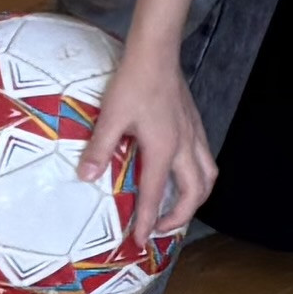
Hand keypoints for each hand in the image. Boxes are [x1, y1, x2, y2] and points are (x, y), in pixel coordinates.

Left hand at [88, 51, 217, 248]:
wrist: (156, 53)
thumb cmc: (133, 82)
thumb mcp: (110, 117)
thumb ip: (99, 149)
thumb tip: (84, 178)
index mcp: (164, 148)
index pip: (157, 194)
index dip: (148, 221)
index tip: (140, 241)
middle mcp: (185, 146)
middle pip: (195, 192)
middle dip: (180, 216)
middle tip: (161, 229)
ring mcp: (194, 135)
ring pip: (208, 176)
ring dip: (196, 197)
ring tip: (180, 207)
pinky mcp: (194, 124)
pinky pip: (205, 159)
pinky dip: (199, 176)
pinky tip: (182, 173)